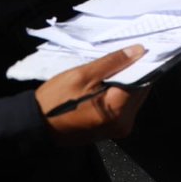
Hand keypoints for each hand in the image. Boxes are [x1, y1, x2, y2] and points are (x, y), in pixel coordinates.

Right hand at [35, 45, 150, 145]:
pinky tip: (108, 87)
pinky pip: (125, 108)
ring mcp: (119, 129)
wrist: (36, 124)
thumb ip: (113, 62)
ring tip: (111, 74)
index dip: (143, 65)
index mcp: (117, 109)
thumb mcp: (82, 75)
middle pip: (141, 91)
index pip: (144, 81)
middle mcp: (124, 123)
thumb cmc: (55, 100)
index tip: (140, 52)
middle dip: (135, 75)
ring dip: (128, 85)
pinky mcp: (113, 130)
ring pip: (135, 99)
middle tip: (123, 61)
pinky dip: (121, 96)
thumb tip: (139, 51)